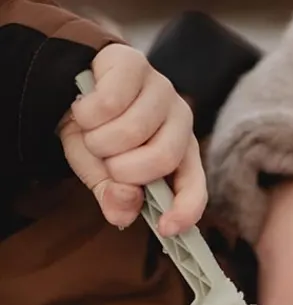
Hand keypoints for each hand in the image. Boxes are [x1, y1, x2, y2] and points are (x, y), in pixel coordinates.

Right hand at [59, 43, 206, 234]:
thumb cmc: (98, 136)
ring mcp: (161, 90)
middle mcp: (180, 121)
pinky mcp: (135, 64)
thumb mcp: (103, 174)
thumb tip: (122, 214)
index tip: (165, 228)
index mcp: (182, 154)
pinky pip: (109, 103)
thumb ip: (115, 197)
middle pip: (162, 158)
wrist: (72, 85)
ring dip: (99, 142)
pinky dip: (86, 115)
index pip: (195, 188)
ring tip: (93, 135)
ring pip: (132, 131)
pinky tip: (84, 110)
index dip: (185, 210)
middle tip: (107, 162)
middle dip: (123, 170)